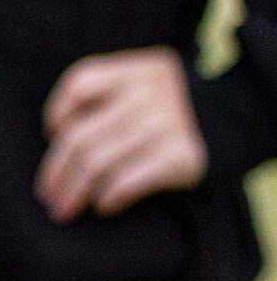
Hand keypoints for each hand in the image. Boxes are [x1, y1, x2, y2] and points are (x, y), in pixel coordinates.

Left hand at [37, 47, 207, 221]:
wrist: (233, 120)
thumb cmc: (168, 108)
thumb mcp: (141, 85)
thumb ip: (105, 99)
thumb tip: (56, 143)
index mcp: (134, 71)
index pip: (80, 84)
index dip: (57, 112)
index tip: (52, 136)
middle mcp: (148, 95)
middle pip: (80, 136)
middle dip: (57, 171)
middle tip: (47, 195)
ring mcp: (165, 126)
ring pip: (98, 162)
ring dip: (75, 192)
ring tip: (65, 209)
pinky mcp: (180, 157)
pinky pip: (128, 181)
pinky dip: (109, 197)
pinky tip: (103, 206)